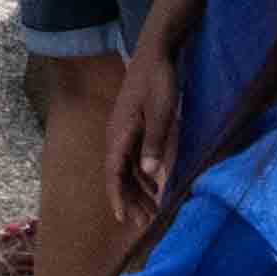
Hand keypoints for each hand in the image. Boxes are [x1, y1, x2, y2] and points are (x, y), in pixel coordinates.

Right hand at [107, 47, 185, 237]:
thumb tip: (149, 173)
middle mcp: (117, 135)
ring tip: (151, 210)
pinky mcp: (134, 126)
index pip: (114, 173)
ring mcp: (125, 131)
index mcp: (120, 134)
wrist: (156, 52)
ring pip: (127, 168)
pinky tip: (154, 185)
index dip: (118, 197)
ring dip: (137, 189)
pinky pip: (133, 158)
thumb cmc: (159, 80)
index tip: (123, 218)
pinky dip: (142, 174)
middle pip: (120, 175)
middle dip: (131, 199)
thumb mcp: (161, 111)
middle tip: (146, 223)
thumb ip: (155, 142)